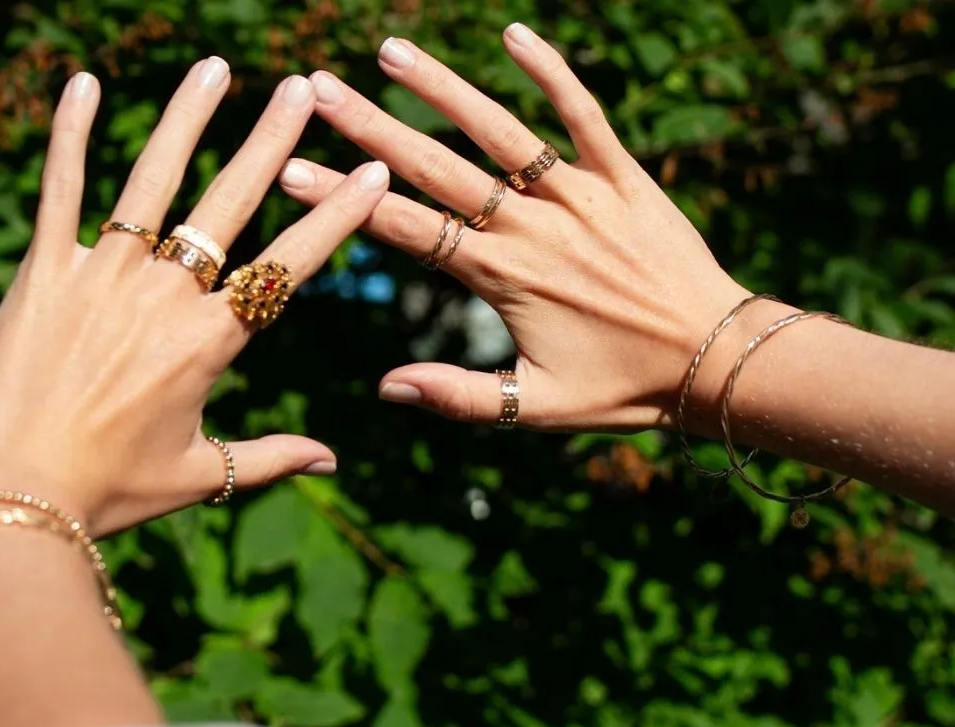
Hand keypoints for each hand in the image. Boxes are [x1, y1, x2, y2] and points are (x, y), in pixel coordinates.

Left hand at [0, 61, 389, 534]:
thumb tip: (333, 459)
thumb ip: (272, 457)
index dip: (334, 218)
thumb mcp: (199, 474)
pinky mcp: (43, 270)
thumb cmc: (108, 489)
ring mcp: (102, 274)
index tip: (369, 175)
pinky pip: (61, 189)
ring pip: (154, 179)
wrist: (11, 494)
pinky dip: (70, 135)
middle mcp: (164, 294)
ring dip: (187, 118)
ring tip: (214, 67)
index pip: (288, 265)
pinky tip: (82, 81)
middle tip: (300, 89)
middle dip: (271, 141)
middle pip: (230, 203)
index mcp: (210, 341)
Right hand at [278, 24, 755, 431]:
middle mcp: (532, 225)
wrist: (716, 363)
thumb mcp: (536, 407)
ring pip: (498, 129)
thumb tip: (385, 388)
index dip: (344, 198)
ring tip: (391, 51)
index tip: (292, 169)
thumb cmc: (624, 389)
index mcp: (503, 276)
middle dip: (371, 126)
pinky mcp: (623, 177)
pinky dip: (551, 72)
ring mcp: (579, 193)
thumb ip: (459, 395)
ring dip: (442, 87)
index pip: (406, 227)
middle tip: (319, 91)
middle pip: (437, 166)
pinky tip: (512, 33)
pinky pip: (584, 114)